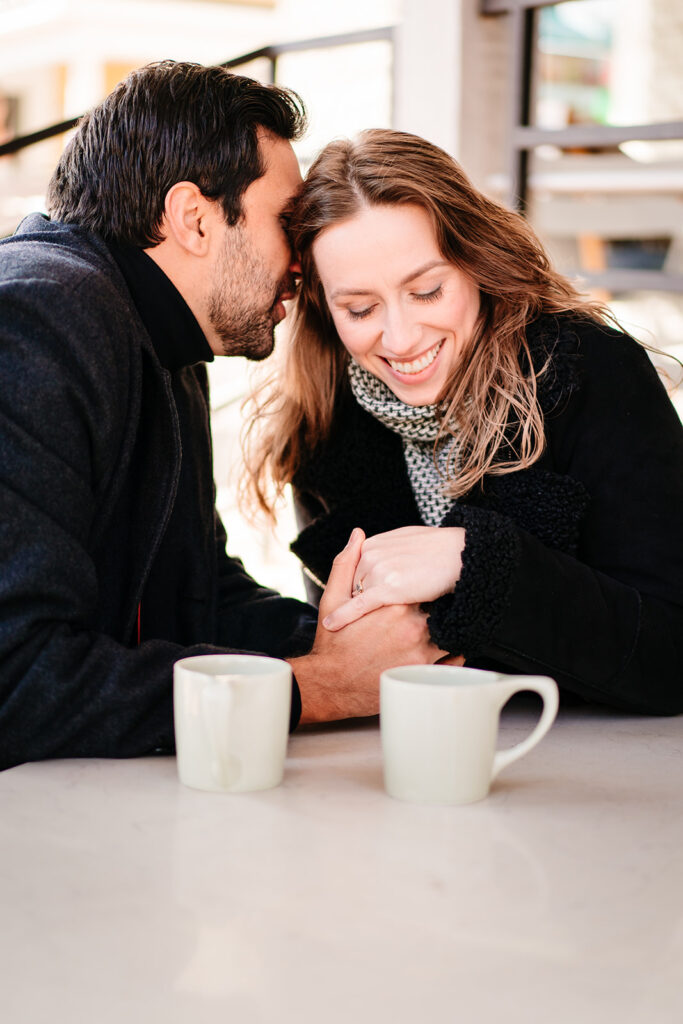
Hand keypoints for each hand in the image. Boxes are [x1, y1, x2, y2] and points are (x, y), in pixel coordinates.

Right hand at [289, 528, 446, 723]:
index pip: (421, 584)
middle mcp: (412, 625)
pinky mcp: (425, 671)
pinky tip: (448, 648)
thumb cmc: (333, 645)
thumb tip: (357, 534)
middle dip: (435, 604)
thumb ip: (345, 564)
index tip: (421, 584)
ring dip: (448, 627)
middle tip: (434, 603)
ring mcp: (422, 650)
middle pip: (437, 606)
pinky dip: (455, 651)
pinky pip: (453, 657)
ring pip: (449, 630)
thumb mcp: (331, 599)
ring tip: (444, 625)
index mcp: (394, 604)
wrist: (331, 686)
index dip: (420, 585)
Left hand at [322, 525, 465, 631]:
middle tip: (376, 615)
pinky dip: (344, 615)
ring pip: (362, 597)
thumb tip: (372, 556)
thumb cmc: (439, 550)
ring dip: (368, 612)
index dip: (363, 588)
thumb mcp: (405, 542)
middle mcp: (371, 556)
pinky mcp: (388, 588)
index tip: (367, 600)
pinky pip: (360, 604)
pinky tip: (331, 624)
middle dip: (363, 600)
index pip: (356, 572)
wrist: (460, 554)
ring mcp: (378, 571)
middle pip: (356, 586)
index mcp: (373, 544)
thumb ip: (385, 550)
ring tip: (379, 625)